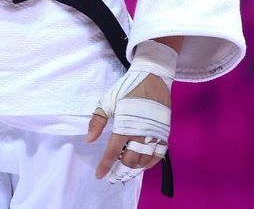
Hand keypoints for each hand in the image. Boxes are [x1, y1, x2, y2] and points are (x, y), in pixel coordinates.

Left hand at [86, 39, 177, 182]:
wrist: (152, 77)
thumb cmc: (127, 88)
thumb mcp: (108, 100)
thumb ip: (98, 120)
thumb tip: (89, 139)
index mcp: (124, 125)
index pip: (113, 152)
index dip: (105, 165)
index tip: (99, 175)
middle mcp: (140, 133)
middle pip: (129, 160)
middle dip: (120, 168)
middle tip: (113, 172)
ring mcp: (154, 135)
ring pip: (143, 161)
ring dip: (133, 168)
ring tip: (125, 168)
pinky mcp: (164, 133)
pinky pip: (158, 156)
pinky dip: (149, 163)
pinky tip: (142, 164)